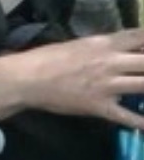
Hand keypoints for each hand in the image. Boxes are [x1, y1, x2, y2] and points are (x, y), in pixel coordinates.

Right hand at [0, 31, 143, 127]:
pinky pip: (126, 117)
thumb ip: (104, 46)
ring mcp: (107, 85)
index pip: (140, 37)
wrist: (27, 77)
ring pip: (143, 86)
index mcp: (105, 44)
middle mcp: (111, 62)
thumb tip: (122, 48)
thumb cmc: (48, 58)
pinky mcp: (99, 106)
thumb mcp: (80, 44)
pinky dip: (140, 122)